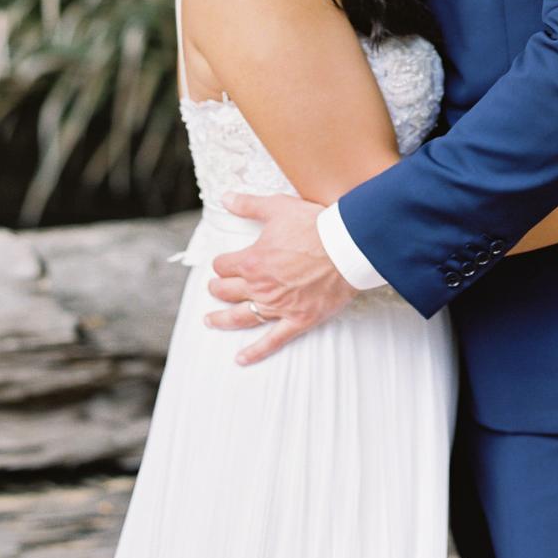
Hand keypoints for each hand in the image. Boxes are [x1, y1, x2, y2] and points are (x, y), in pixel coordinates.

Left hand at [205, 192, 357, 363]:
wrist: (346, 247)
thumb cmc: (314, 225)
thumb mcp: (278, 207)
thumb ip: (248, 205)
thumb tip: (225, 198)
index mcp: (253, 261)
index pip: (224, 265)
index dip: (222, 263)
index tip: (223, 263)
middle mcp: (261, 287)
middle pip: (228, 291)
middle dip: (218, 289)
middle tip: (213, 289)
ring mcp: (279, 306)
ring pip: (243, 317)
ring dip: (223, 319)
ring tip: (211, 321)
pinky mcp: (298, 320)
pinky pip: (272, 340)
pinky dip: (255, 352)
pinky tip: (241, 358)